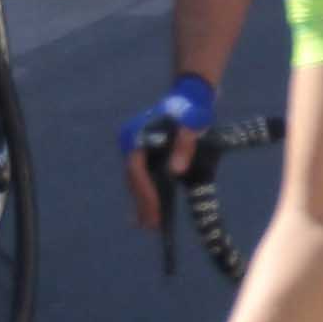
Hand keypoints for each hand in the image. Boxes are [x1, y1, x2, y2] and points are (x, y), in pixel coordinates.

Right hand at [120, 73, 215, 234]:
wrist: (191, 96)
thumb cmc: (192, 110)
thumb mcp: (192, 127)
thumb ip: (185, 147)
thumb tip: (176, 171)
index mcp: (137, 136)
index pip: (136, 170)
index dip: (144, 193)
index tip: (155, 212)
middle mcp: (131, 142)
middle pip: (133, 178)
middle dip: (142, 202)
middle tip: (152, 226)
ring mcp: (135, 147)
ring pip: (136, 179)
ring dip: (142, 200)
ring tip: (150, 224)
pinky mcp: (143, 152)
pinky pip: (141, 175)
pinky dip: (146, 191)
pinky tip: (149, 211)